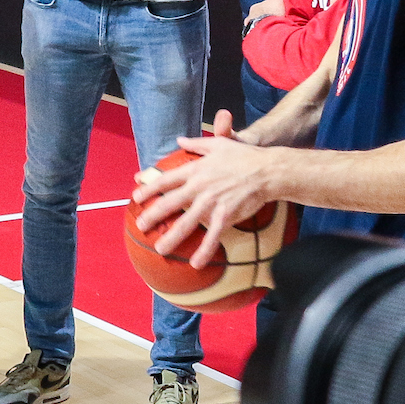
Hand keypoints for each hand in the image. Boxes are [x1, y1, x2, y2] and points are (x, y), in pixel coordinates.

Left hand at [130, 111, 276, 264]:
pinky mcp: (226, 214)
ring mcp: (211, 202)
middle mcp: (198, 187)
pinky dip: (204, 250)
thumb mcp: (218, 144)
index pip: (165, 180)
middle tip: (141, 225)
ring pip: (186, 223)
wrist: (268, 170)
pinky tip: (196, 263)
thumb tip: (180, 140)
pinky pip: (212, 235)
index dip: (148, 188)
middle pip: (168, 203)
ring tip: (160, 249)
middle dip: (152, 216)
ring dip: (172, 238)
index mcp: (194, 170)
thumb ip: (196, 143)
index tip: (136, 196)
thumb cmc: (244, 156)